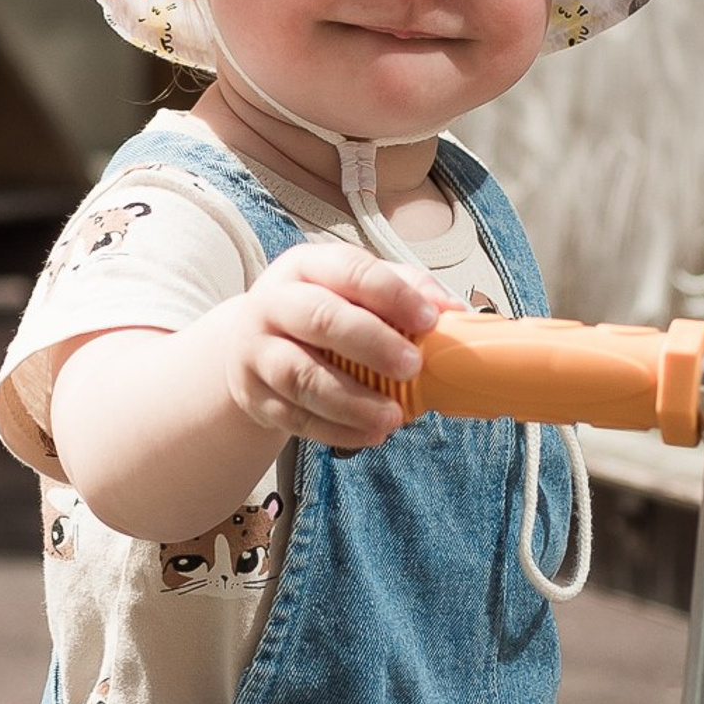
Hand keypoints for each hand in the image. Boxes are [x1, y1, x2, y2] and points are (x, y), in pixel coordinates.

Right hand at [214, 242, 461, 449]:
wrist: (249, 344)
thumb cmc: (314, 314)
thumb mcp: (350, 290)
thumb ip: (402, 290)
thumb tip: (453, 309)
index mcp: (306, 268)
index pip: (350, 271)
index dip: (393, 295)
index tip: (430, 320)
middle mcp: (274, 304)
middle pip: (322, 319)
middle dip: (373, 344)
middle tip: (412, 367)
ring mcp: (258, 351)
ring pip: (302, 377)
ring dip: (353, 402)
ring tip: (393, 417)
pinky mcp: (255, 395)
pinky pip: (296, 418)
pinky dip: (336, 431)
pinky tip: (369, 435)